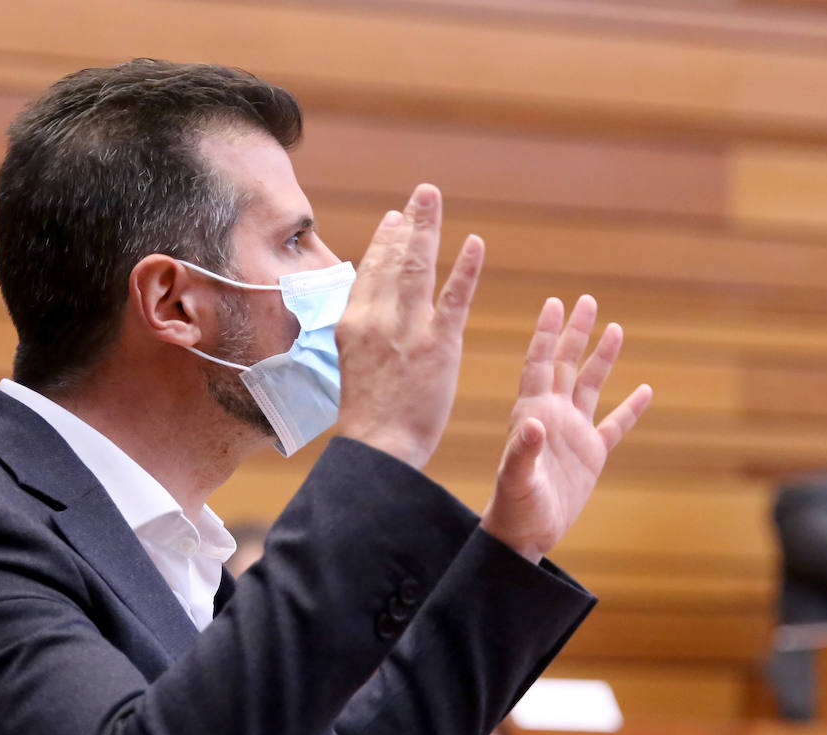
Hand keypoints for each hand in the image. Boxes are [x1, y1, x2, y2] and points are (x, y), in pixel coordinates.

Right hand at [336, 184, 484, 468]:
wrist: (379, 447)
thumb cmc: (369, 417)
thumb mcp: (353, 367)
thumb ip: (363, 336)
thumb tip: (368, 316)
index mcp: (352, 324)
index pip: (369, 272)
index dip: (383, 242)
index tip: (394, 218)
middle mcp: (376, 319)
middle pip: (392, 260)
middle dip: (408, 223)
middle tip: (422, 194)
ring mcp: (407, 329)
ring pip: (417, 267)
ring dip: (427, 228)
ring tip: (434, 198)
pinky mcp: (438, 345)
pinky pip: (454, 298)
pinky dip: (465, 268)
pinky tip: (474, 243)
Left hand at [481, 296, 652, 562]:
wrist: (526, 533)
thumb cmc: (514, 506)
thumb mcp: (516, 479)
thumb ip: (522, 451)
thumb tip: (533, 423)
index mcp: (531, 412)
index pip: (539, 364)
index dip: (546, 334)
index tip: (554, 303)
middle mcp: (553, 415)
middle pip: (566, 364)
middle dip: (575, 332)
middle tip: (586, 300)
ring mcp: (573, 433)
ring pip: (590, 386)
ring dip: (602, 359)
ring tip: (616, 328)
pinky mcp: (591, 455)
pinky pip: (615, 425)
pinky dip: (630, 408)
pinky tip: (645, 389)